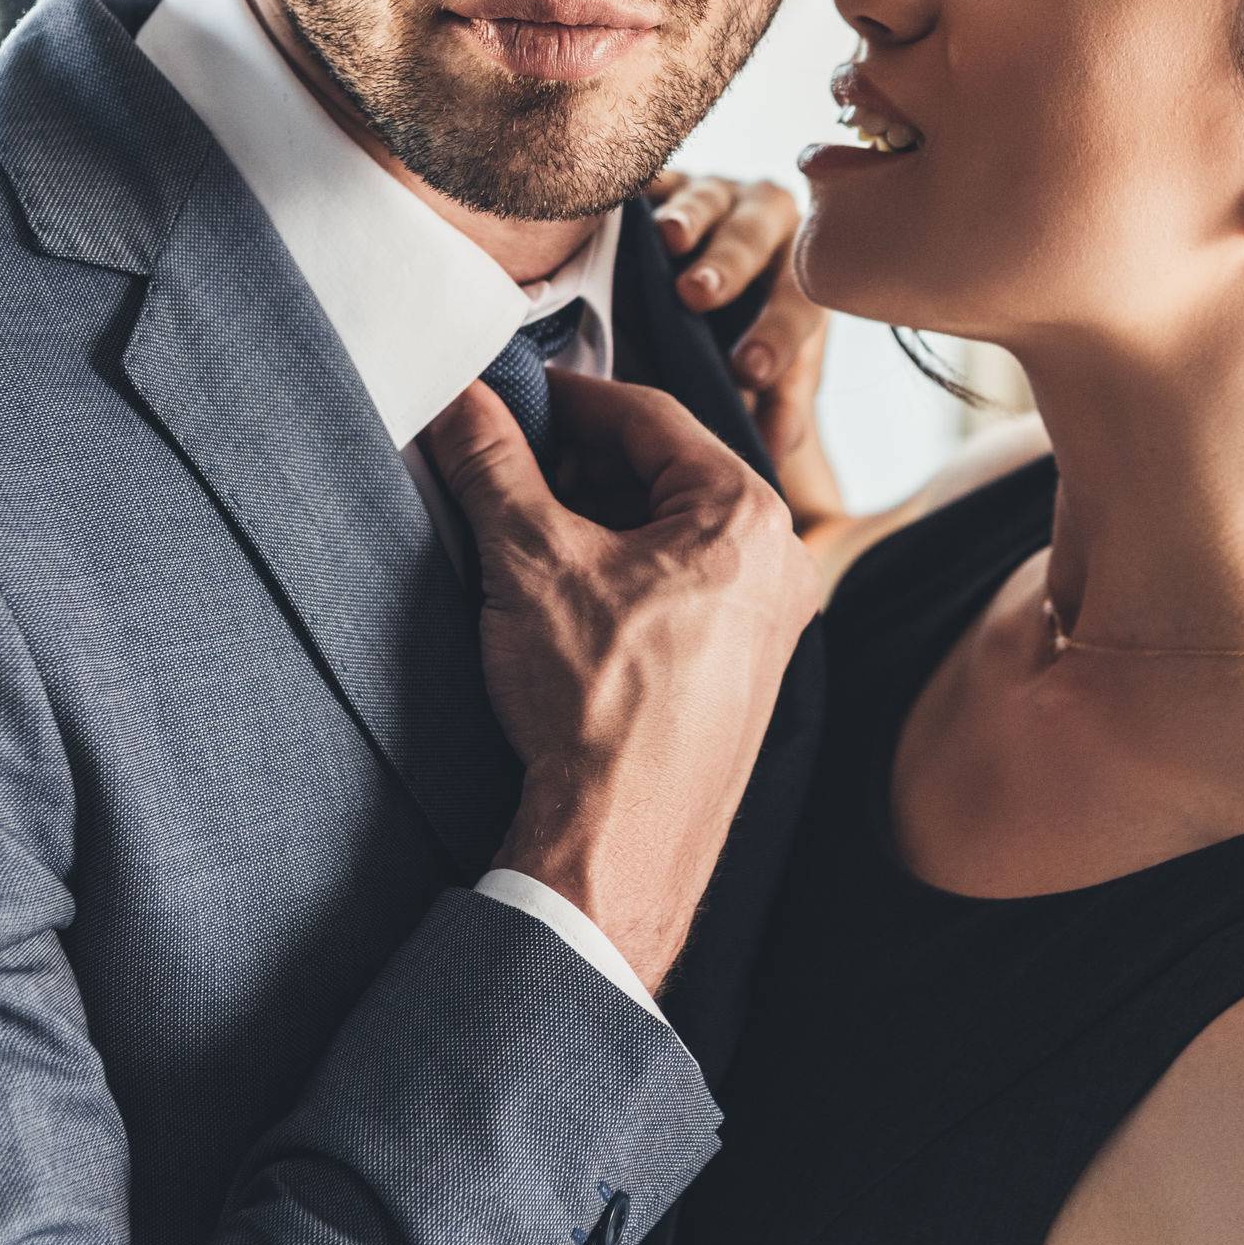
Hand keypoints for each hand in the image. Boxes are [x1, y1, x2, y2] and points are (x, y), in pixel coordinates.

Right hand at [425, 372, 821, 992]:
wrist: (618, 845)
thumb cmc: (598, 711)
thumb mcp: (530, 561)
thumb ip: (492, 464)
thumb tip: (465, 402)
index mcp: (747, 516)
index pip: (648, 416)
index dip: (568, 399)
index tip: (512, 399)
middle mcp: (778, 561)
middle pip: (663, 471)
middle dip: (577, 464)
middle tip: (504, 467)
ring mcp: (767, 620)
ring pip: (669, 530)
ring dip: (594, 518)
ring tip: (519, 531)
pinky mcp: (742, 669)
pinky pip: (681, 584)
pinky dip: (620, 571)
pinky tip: (559, 592)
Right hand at [644, 167, 845, 529]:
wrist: (697, 291)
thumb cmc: (734, 339)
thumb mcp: (760, 377)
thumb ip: (774, 407)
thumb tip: (777, 447)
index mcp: (798, 273)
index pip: (798, 304)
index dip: (775, 335)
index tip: (748, 372)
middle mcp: (764, 223)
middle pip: (758, 236)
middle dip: (731, 264)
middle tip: (700, 294)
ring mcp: (712, 193)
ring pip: (708, 198)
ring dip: (690, 217)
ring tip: (670, 240)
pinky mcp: (661, 179)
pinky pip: (650, 177)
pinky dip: (637, 188)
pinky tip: (615, 202)